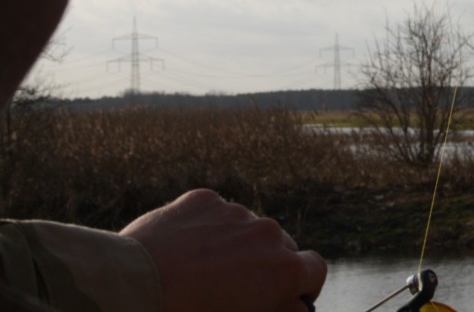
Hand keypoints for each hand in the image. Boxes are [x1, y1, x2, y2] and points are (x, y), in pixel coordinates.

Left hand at [120, 189, 326, 311]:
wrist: (130, 290)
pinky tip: (181, 252)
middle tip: (233, 290)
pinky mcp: (203, 199)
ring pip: (246, 229)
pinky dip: (206, 230)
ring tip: (199, 272)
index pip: (315, 269)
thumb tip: (297, 306)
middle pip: (281, 247)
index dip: (302, 285)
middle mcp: (268, 233)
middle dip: (265, 266)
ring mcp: (235, 212)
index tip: (283, 297)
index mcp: (284, 269)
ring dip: (235, 246)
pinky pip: (215, 214)